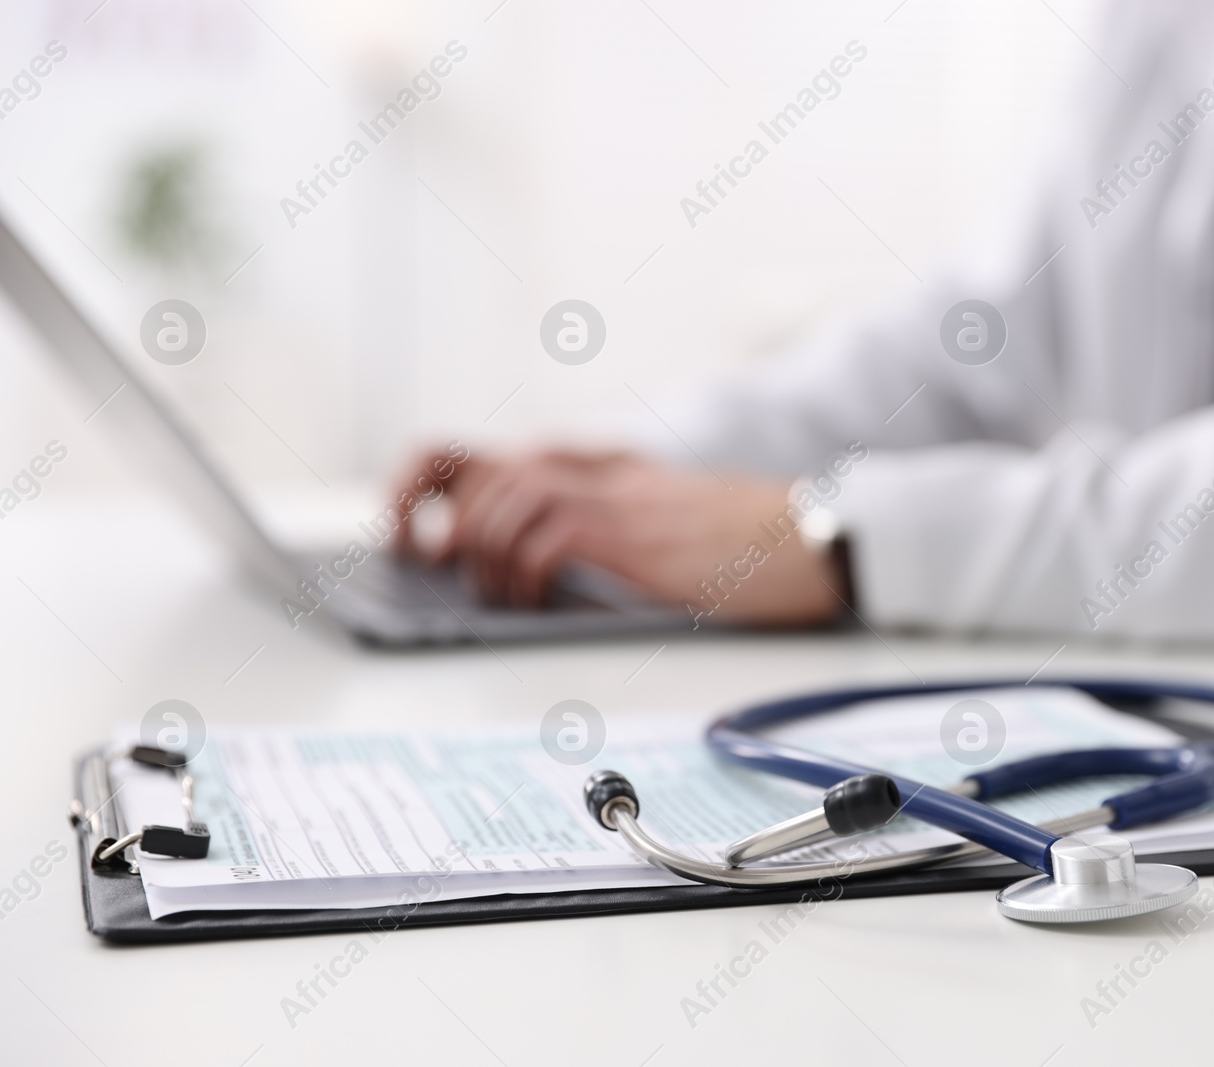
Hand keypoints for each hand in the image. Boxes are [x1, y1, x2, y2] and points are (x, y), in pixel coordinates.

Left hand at [389, 448, 844, 623]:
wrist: (807, 538)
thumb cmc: (741, 544)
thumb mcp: (653, 523)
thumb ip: (594, 528)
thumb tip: (520, 572)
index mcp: (593, 467)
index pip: (479, 454)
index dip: (420, 485)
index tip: (405, 532)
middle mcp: (592, 470)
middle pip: (474, 470)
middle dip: (433, 521)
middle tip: (428, 565)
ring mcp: (610, 496)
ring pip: (501, 501)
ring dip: (482, 553)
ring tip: (501, 592)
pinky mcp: (628, 530)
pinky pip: (542, 540)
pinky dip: (523, 573)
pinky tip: (535, 601)